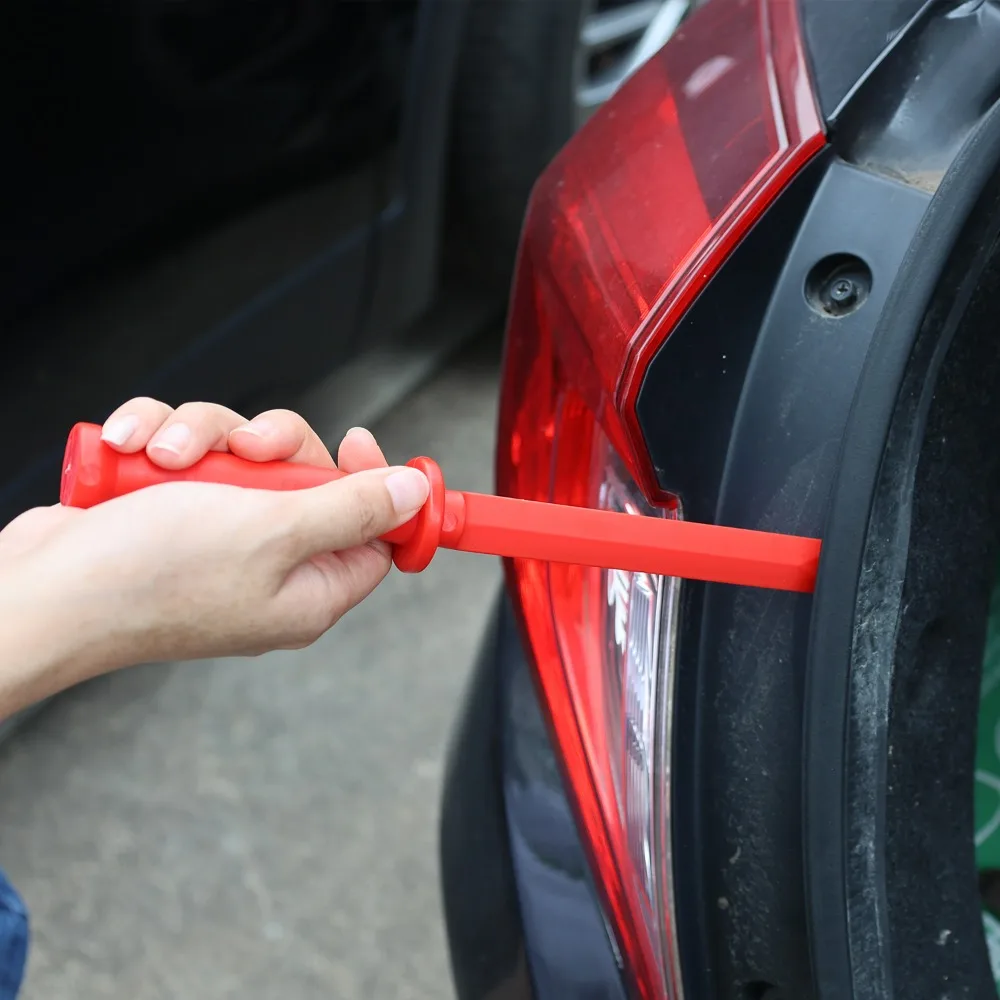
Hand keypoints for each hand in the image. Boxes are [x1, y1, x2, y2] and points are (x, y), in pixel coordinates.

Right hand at [0, 398, 427, 714]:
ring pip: (241, 456)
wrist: (44, 589)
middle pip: (308, 480)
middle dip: (272, 445)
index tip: (355, 439)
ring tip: (169, 457)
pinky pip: (189, 455)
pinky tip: (134, 449)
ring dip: (203, 437)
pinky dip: (160, 440)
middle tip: (246, 449)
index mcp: (308, 590)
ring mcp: (216, 540)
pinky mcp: (169, 514)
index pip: (373, 534)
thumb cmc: (150, 577)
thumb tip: (412, 493)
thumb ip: (351, 508)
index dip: (373, 482)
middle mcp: (267, 568)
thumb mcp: (275, 531)